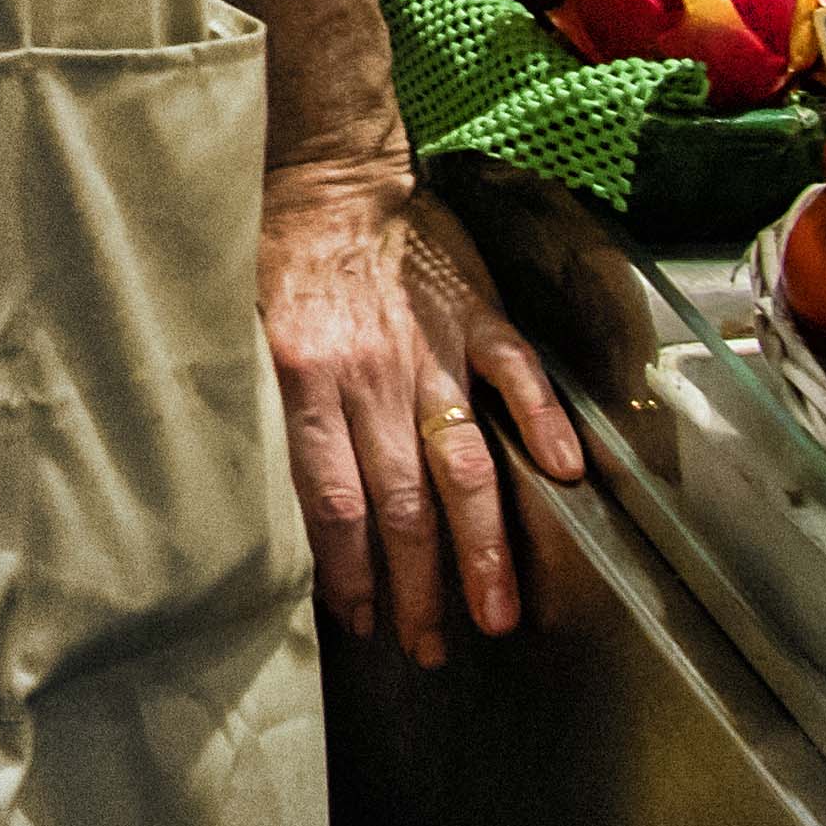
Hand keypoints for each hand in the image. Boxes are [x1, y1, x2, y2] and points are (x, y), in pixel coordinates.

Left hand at [262, 153, 587, 664]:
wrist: (330, 178)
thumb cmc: (286, 263)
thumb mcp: (257, 341)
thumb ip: (293, 420)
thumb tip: (315, 511)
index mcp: (308, 382)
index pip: (333, 502)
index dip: (349, 570)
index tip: (363, 621)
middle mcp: (371, 376)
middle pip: (400, 505)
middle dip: (417, 587)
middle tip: (431, 647)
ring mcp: (432, 348)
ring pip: (462, 463)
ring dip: (481, 546)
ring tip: (495, 612)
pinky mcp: (478, 316)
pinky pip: (517, 375)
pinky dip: (544, 423)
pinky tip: (567, 478)